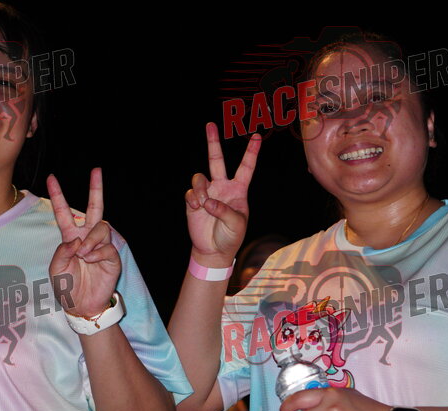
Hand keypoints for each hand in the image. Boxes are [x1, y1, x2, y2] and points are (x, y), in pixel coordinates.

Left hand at [48, 168, 120, 317]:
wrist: (81, 306)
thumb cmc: (67, 287)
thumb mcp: (56, 268)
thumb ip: (62, 251)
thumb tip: (78, 239)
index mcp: (70, 237)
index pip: (64, 213)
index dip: (58, 196)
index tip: (52, 178)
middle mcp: (87, 238)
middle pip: (94, 208)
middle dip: (96, 189)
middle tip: (97, 170)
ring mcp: (101, 246)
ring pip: (102, 227)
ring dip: (91, 239)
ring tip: (83, 254)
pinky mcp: (112, 257)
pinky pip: (107, 247)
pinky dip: (97, 253)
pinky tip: (91, 260)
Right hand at [185, 122, 260, 264]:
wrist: (213, 250)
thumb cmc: (231, 236)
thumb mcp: (236, 224)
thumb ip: (225, 211)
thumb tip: (209, 200)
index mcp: (238, 190)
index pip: (246, 167)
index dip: (251, 152)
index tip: (256, 136)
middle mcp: (222, 187)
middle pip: (216, 160)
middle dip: (213, 142)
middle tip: (210, 125)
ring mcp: (207, 192)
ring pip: (199, 177)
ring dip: (200, 189)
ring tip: (203, 204)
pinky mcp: (193, 201)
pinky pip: (191, 192)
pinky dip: (193, 199)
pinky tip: (197, 209)